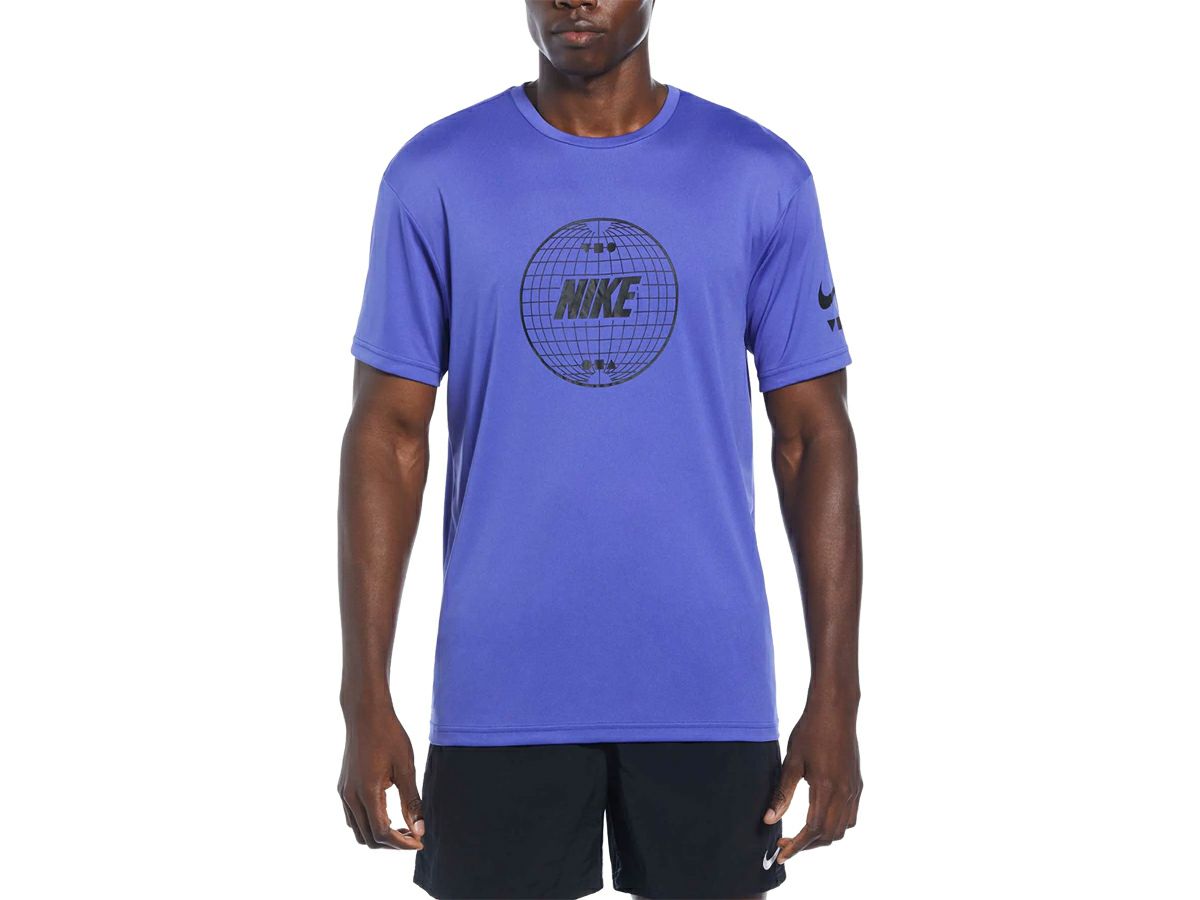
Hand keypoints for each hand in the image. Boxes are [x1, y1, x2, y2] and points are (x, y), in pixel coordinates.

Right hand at [338, 711, 424, 849]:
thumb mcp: (406, 768)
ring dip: (379, 836)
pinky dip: (369, 824)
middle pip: (368, 838)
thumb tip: (419, 829)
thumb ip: (411, 801)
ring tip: (403, 827)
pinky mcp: (343, 787)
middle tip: (414, 836)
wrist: (365, 713)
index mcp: (367, 792)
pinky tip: (388, 815)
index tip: (420, 842)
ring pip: (358, 830)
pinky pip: (353, 817)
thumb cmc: (389, 735)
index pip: (382, 833)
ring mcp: (344, 792)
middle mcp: (350, 797)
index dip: (402, 843)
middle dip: (392, 844)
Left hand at [764, 703, 861, 860]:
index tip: (782, 853)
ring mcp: (854, 789)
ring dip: (823, 837)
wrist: (836, 710)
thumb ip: (782, 794)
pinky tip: (820, 818)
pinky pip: (851, 816)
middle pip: (829, 835)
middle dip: (808, 845)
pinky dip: (837, 825)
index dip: (797, 845)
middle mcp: (845, 793)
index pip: (813, 830)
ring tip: (802, 834)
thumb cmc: (810, 731)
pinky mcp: (857, 784)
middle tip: (786, 842)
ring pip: (843, 829)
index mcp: (827, 788)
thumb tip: (769, 820)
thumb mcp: (791, 762)